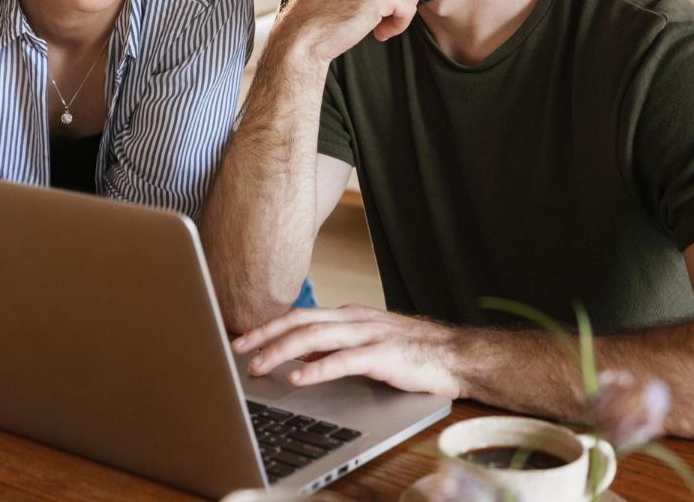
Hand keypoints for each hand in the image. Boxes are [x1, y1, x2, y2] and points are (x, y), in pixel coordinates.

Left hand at [232, 304, 463, 398]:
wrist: (456, 355)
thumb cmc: (412, 352)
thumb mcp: (367, 343)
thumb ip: (336, 347)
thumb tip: (301, 357)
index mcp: (349, 315)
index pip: (300, 316)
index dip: (269, 327)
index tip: (243, 339)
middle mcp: (354, 319)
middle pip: (300, 322)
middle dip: (265, 335)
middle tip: (237, 350)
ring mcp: (369, 334)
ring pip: (315, 338)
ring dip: (282, 351)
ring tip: (258, 366)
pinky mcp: (383, 355)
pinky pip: (344, 360)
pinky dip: (317, 369)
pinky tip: (298, 379)